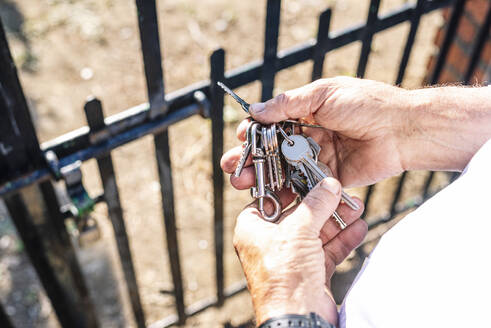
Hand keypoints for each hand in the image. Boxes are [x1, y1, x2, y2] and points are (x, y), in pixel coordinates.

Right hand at [223, 76, 409, 187]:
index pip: (272, 123)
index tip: (242, 138)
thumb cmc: (367, 104)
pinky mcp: (329, 178)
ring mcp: (318, 157)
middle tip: (232, 166)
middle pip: (273, 149)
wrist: (402, 130)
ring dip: (262, 176)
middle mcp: (310, 135)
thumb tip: (256, 109)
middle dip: (250, 157)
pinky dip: (286, 191)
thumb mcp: (324, 94)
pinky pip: (304, 185)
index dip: (254, 132)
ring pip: (284, 169)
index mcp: (307, 112)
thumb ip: (289, 103)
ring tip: (242, 183)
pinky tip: (270, 196)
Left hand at [233, 178, 365, 325]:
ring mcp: (291, 259)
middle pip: (298, 216)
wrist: (299, 319)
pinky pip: (327, 250)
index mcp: (253, 230)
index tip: (307, 177)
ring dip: (336, 221)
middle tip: (340, 192)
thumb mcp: (298, 231)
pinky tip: (358, 228)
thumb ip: (315, 205)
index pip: (268, 200)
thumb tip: (328, 186)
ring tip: (356, 207)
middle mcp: (270, 244)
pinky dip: (343, 240)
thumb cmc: (284, 278)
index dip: (288, 189)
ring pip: (315, 233)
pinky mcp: (309, 273)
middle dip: (322, 205)